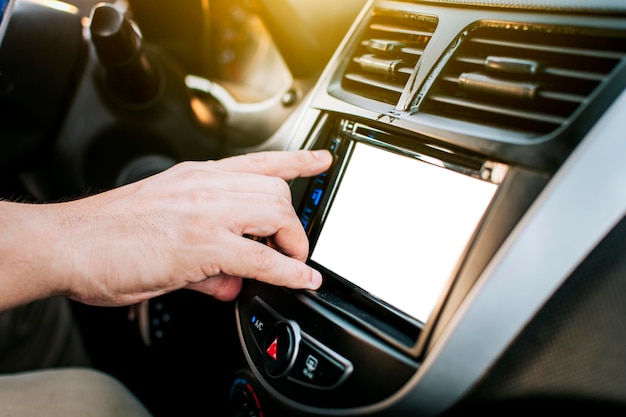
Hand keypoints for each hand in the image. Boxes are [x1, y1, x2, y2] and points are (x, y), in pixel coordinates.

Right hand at [51, 150, 331, 305]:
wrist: (68, 243)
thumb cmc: (108, 235)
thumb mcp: (166, 236)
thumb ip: (210, 260)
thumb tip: (236, 281)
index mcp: (196, 178)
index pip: (259, 161)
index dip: (296, 160)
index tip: (320, 159)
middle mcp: (204, 186)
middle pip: (276, 190)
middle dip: (292, 222)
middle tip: (289, 247)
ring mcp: (204, 212)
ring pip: (274, 213)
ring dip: (291, 242)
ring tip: (289, 262)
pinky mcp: (201, 243)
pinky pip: (261, 256)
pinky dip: (289, 271)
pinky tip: (300, 279)